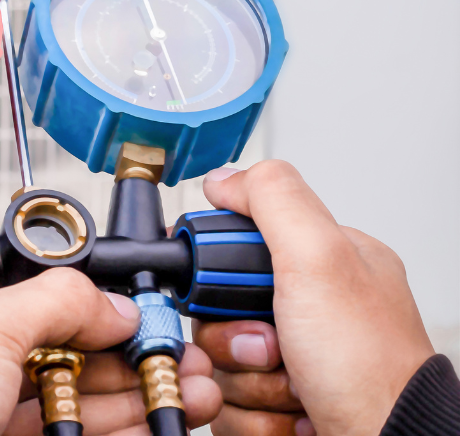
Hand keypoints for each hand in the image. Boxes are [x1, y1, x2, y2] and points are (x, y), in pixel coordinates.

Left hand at [0, 268, 222, 435]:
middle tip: (170, 352)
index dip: (77, 306)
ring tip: (187, 386)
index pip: (14, 304)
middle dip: (121, 353)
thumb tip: (110, 304)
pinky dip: (114, 427)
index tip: (126, 312)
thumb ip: (54, 302)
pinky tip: (156, 419)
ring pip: (68, 402)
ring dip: (131, 394)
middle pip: (51, 355)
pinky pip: (68, 435)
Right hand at [193, 161, 433, 435]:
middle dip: (233, 337)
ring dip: (245, 380)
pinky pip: (229, 403)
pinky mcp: (277, 402)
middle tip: (271, 346)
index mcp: (321, 263)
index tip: (229, 290)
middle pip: (217, 309)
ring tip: (291, 388)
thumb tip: (224, 177)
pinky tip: (292, 414)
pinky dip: (252, 415)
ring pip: (219, 359)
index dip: (219, 272)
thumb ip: (273, 201)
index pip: (236, 245)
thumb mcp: (321, 258)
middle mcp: (307, 309)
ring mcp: (292, 359)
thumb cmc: (371, 368)